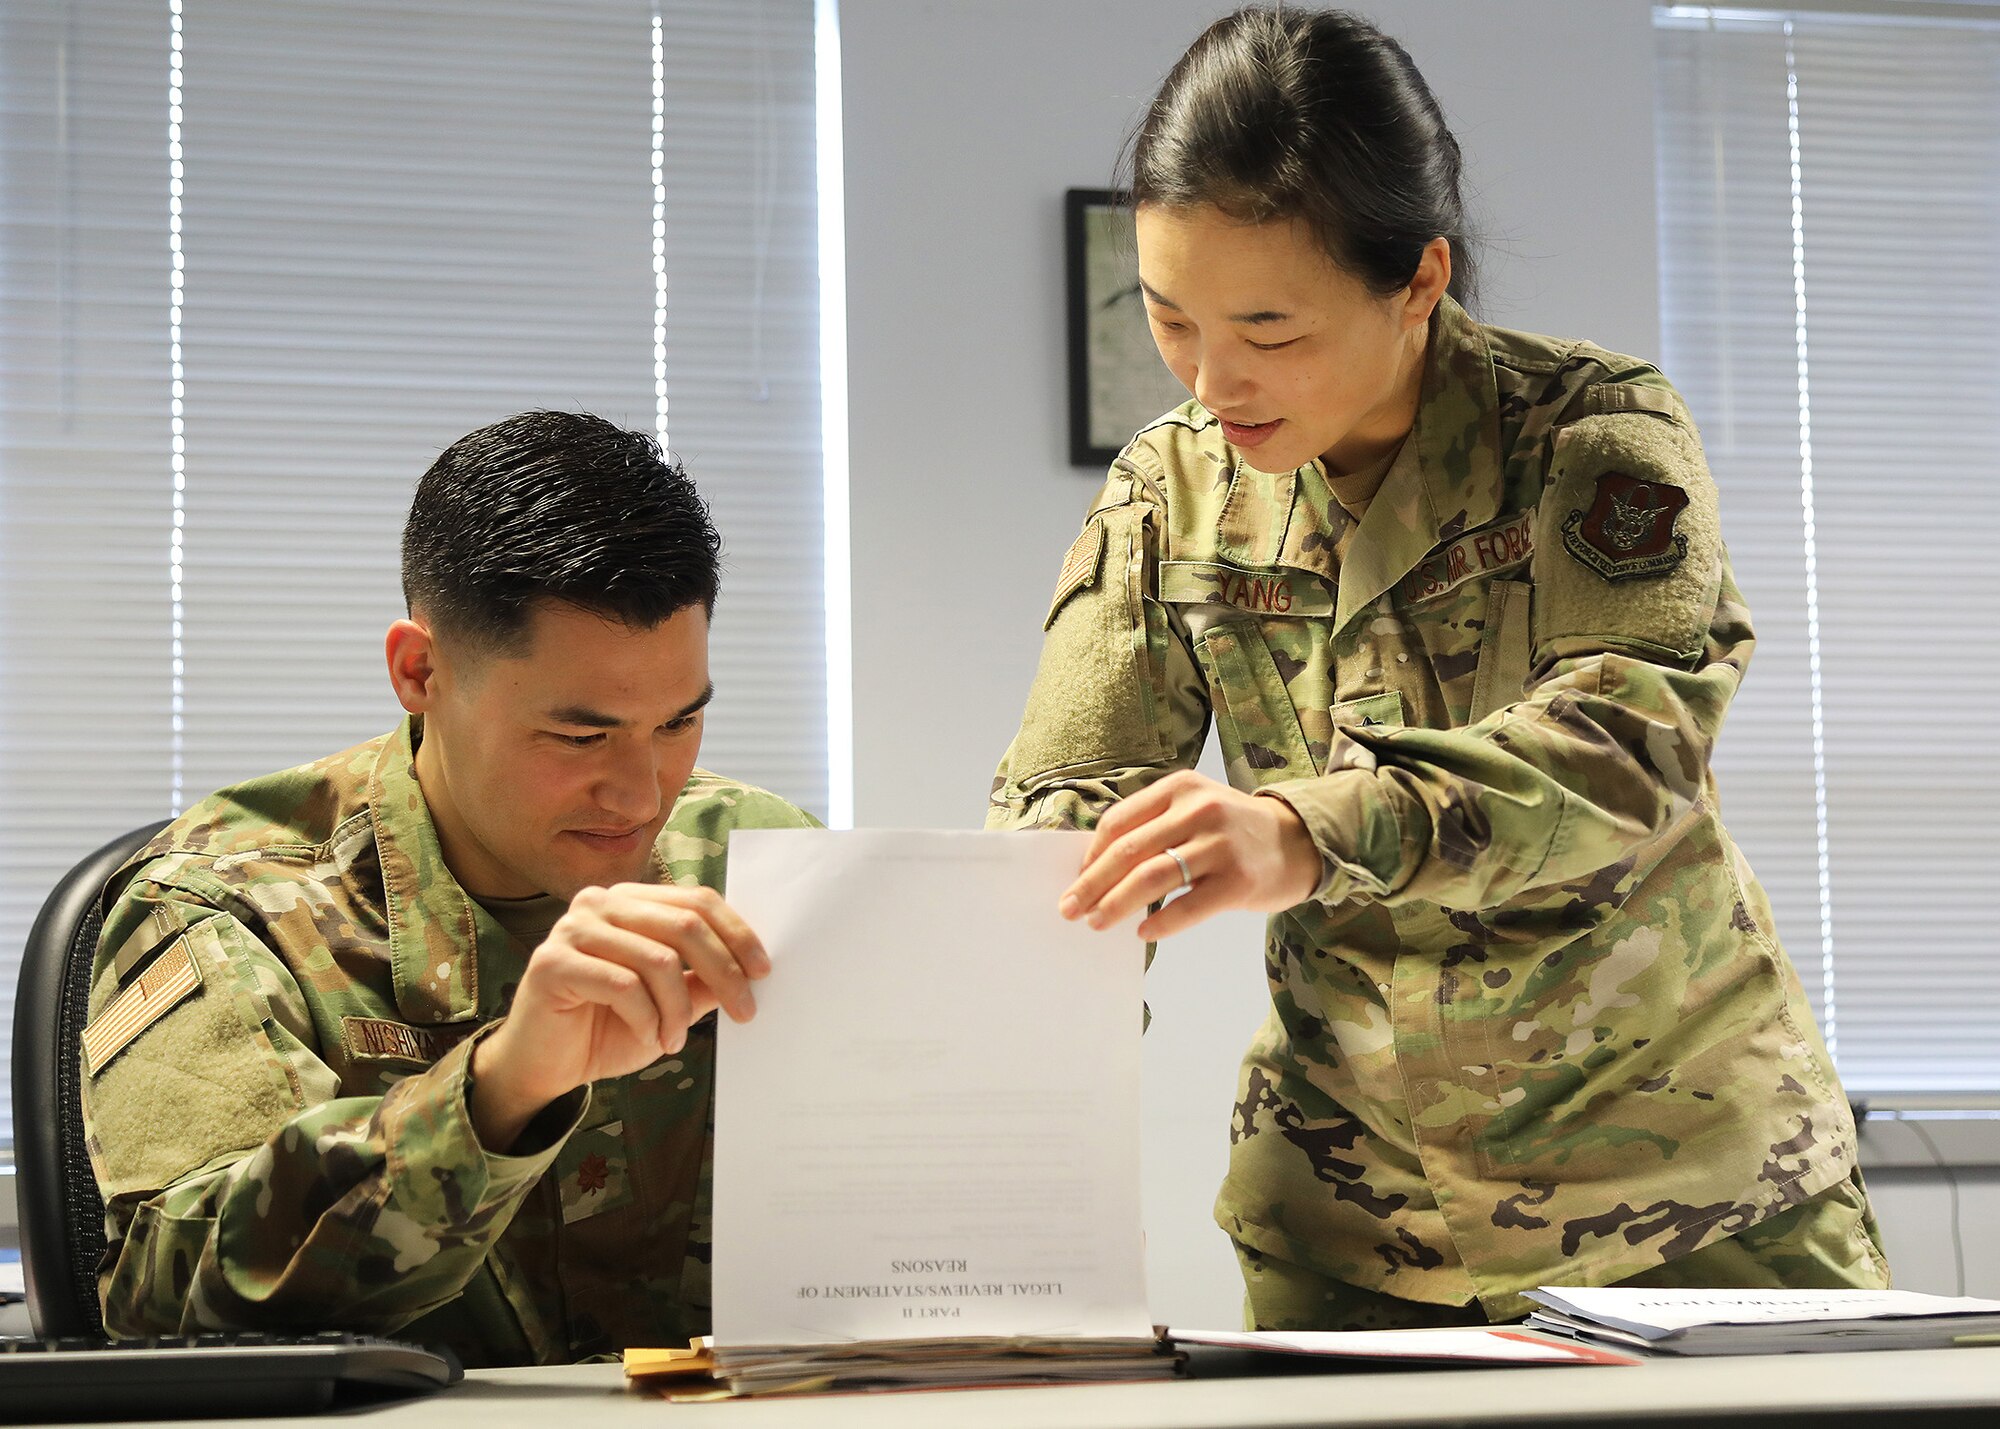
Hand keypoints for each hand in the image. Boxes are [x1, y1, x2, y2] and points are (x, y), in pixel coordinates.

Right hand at [470, 883, 767, 1149]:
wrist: (545, 1067)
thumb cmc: (607, 1029)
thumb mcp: (669, 1003)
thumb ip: (703, 980)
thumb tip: (753, 968)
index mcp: (629, 900)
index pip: (696, 901)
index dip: (736, 934)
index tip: (763, 971)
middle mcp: (599, 903)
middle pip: (684, 925)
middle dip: (723, 971)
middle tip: (745, 1011)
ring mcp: (572, 928)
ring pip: (657, 960)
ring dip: (678, 1010)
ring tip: (675, 1040)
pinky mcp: (552, 962)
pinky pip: (623, 986)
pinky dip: (647, 1020)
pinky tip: (649, 1038)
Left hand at [1059, 770, 1320, 938]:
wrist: (1300, 842)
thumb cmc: (1232, 830)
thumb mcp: (1194, 808)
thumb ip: (1153, 827)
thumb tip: (1096, 868)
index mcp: (1179, 788)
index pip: (1119, 822)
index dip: (1091, 855)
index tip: (1076, 880)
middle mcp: (1199, 810)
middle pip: (1129, 851)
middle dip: (1092, 883)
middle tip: (1069, 908)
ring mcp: (1221, 845)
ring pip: (1153, 877)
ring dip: (1116, 903)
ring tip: (1096, 923)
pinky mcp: (1239, 881)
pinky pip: (1189, 905)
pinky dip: (1161, 922)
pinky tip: (1143, 932)